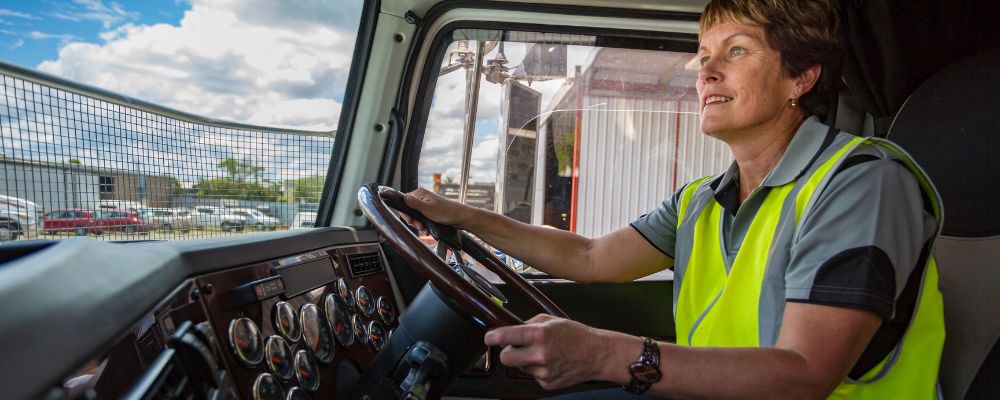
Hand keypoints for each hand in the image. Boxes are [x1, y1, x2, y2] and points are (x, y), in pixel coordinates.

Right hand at [392, 187, 470, 233]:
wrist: (460, 218)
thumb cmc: (446, 212)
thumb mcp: (427, 208)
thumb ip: (414, 203)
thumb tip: (403, 197)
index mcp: (419, 194)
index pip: (404, 203)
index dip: (406, 214)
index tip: (411, 221)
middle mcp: (422, 198)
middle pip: (409, 211)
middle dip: (413, 221)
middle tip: (420, 226)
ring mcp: (426, 205)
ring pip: (415, 217)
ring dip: (419, 225)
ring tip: (425, 229)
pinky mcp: (430, 212)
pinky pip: (422, 220)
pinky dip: (424, 226)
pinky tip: (428, 229)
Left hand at [484, 314, 609, 389]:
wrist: (596, 354)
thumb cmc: (576, 335)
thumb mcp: (551, 321)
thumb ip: (529, 324)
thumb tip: (511, 330)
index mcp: (539, 335)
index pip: (506, 336)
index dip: (493, 337)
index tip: (489, 338)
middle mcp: (540, 354)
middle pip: (506, 358)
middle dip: (508, 352)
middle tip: (516, 347)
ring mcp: (543, 371)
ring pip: (520, 367)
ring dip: (525, 360)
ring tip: (543, 353)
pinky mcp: (547, 383)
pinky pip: (532, 375)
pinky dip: (537, 369)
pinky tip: (551, 363)